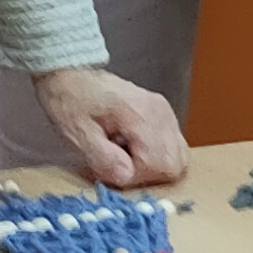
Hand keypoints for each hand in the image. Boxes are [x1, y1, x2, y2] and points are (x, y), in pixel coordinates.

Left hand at [34, 66, 187, 188]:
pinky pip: (173, 146)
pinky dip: (158, 155)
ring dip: (155, 166)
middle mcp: (159, 112)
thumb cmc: (72, 101)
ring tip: (127, 155)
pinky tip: (134, 148)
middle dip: (150, 174)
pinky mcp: (164, 114)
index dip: (138, 176)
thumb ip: (103, 158)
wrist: (73, 76)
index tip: (115, 169)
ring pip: (179, 157)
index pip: (160, 164)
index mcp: (140, 115)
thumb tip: (126, 176)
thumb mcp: (79, 133)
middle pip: (176, 164)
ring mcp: (164, 112)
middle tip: (123, 164)